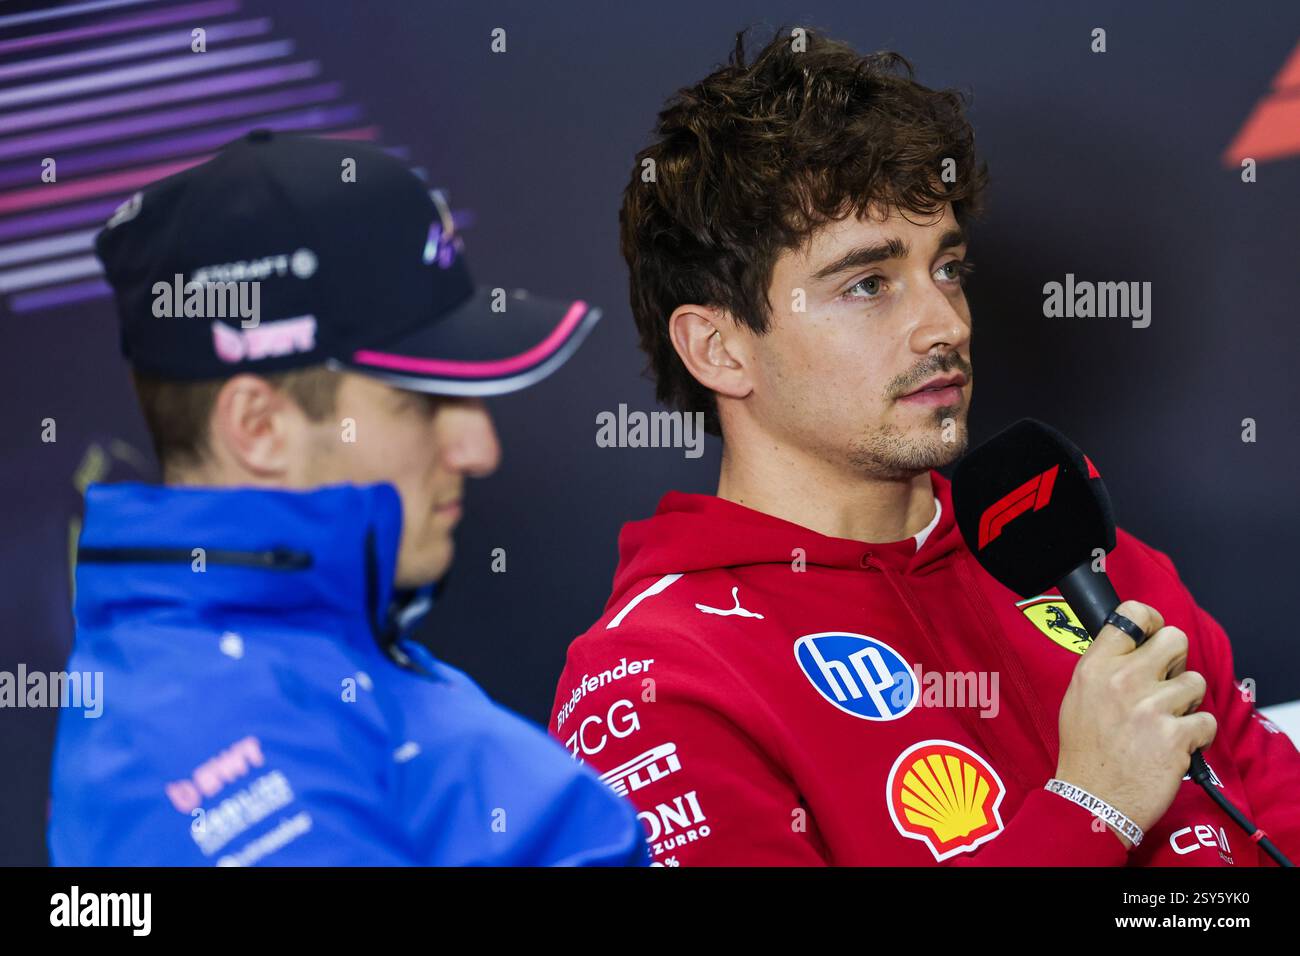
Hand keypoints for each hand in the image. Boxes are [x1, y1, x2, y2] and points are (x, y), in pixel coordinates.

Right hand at [1054, 600, 1216, 847]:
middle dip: (1177, 661)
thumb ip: (1105, 668)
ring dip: (1187, 703)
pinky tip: (1175, 746)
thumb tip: (1136, 647)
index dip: (1152, 621)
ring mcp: (1151, 707)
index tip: (1154, 634)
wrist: (1091, 801)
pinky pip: (1206, 722)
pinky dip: (1197, 736)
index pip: (1132, 615)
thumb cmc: (1085, 752)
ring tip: (1166, 722)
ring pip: (1196, 682)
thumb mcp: (1077, 697)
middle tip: (1165, 683)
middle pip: (1176, 639)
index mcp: (1095, 667)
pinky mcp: (1175, 736)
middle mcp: (1123, 680)